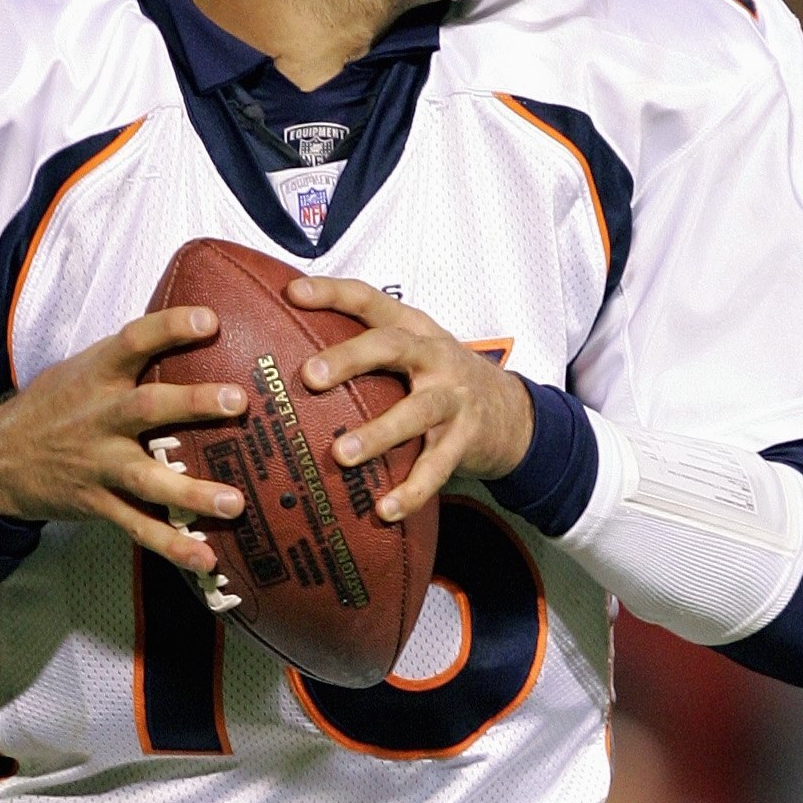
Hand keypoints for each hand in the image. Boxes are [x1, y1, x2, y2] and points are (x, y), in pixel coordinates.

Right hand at [0, 304, 248, 573]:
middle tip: (238, 401)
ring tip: (233, 502)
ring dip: (191, 493)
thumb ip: (129, 360)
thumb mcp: (82, 370)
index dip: (170, 328)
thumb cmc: (56, 407)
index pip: (133, 341)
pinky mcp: (98, 503)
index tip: (210, 320)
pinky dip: (172, 545)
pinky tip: (206, 559)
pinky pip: (138, 527)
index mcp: (96, 375)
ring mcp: (98, 464)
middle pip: (147, 408)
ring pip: (146, 478)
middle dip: (193, 404)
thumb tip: (200, 333)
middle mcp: (99, 417)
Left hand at [288, 278, 535, 521]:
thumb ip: (367, 348)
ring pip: (416, 412)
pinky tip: (385, 509)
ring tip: (342, 455)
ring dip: (378, 433)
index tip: (293, 293)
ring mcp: (453, 398)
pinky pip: (436, 467)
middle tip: (311, 375)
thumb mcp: (414, 351)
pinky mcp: (465, 440)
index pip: (371, 300)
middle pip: (392, 347)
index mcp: (414, 329)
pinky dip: (412, 491)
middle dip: (350, 358)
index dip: (333, 293)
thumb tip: (289, 351)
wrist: (513, 414)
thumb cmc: (442, 380)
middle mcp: (435, 356)